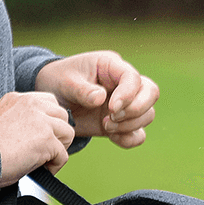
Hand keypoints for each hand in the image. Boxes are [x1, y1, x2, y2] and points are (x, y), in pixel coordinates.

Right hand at [0, 90, 72, 187]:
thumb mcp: (0, 123)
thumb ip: (20, 121)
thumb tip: (36, 134)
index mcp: (17, 99)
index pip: (49, 102)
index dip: (50, 121)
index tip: (42, 136)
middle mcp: (31, 104)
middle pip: (63, 116)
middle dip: (58, 135)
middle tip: (45, 151)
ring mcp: (41, 120)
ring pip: (68, 134)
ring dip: (58, 150)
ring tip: (42, 161)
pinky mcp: (46, 139)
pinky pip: (63, 155)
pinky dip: (55, 166)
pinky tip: (40, 170)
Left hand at [35, 51, 159, 148]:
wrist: (52, 102)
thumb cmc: (58, 82)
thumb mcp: (64, 82)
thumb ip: (82, 90)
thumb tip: (101, 98)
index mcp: (111, 66)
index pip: (132, 77)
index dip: (127, 94)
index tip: (111, 109)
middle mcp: (123, 84)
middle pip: (151, 92)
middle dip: (137, 109)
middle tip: (112, 117)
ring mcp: (125, 104)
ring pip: (148, 114)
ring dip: (130, 125)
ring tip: (105, 126)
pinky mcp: (122, 122)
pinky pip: (138, 133)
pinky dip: (129, 138)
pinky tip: (111, 136)